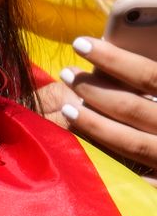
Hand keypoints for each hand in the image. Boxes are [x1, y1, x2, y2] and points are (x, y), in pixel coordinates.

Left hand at [48, 35, 156, 171]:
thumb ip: (154, 77)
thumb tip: (146, 40)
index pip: (149, 76)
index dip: (114, 60)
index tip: (81, 44)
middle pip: (132, 108)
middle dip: (93, 89)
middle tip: (66, 73)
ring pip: (131, 142)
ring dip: (93, 124)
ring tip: (66, 107)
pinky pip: (135, 175)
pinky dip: (109, 160)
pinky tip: (85, 148)